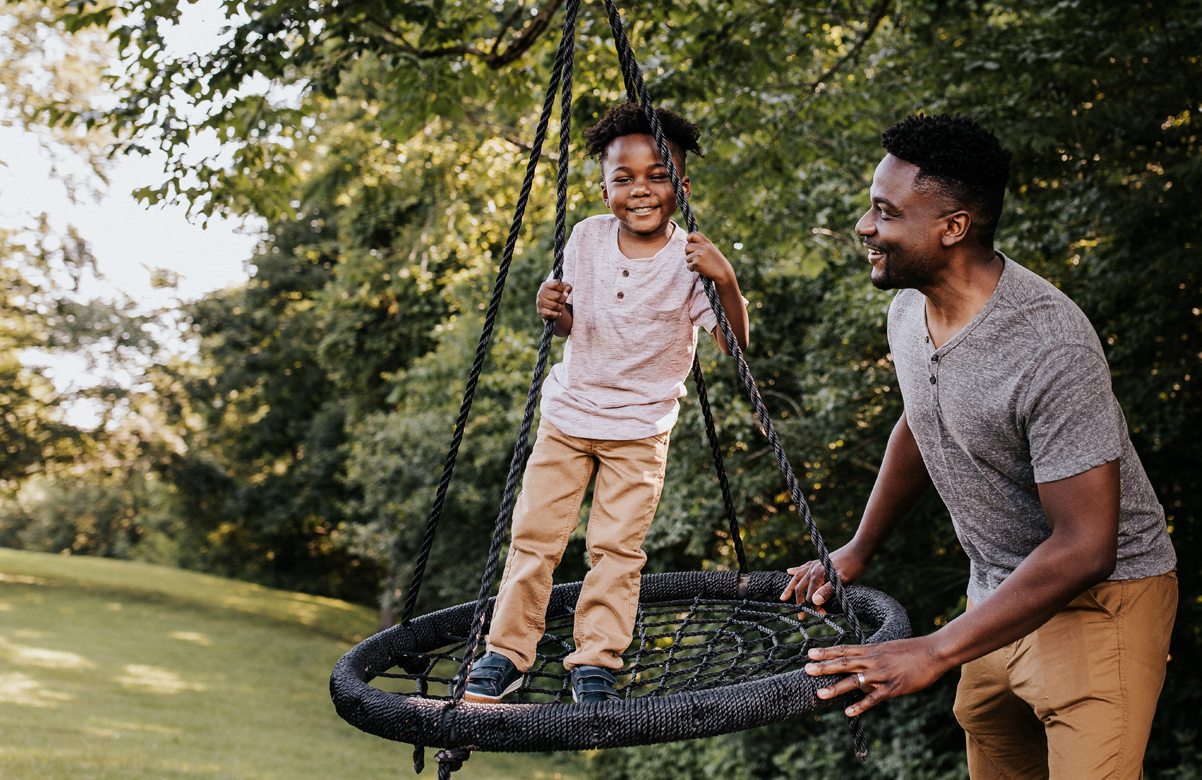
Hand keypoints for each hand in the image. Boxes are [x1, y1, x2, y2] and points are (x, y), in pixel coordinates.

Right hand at [537, 280, 571, 320]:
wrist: (549, 306)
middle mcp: (540, 293)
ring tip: (559, 306)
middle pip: (558, 296)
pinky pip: (551, 314)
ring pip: (555, 306)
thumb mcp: (563, 288)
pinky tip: (558, 313)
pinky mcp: (540, 311)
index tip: (561, 291)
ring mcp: (539, 302)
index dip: (562, 288)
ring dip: (561, 308)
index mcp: (545, 285)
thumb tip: (565, 293)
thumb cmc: (557, 294)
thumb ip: (567, 287)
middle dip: (563, 300)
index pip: (557, 283)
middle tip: (561, 301)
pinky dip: (557, 314)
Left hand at [684, 232, 734, 283]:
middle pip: (687, 247)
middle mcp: (702, 247)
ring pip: (687, 258)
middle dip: (688, 253)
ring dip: (692, 262)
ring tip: (702, 264)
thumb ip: (702, 246)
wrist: (723, 273)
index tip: (689, 242)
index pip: (693, 234)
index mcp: (706, 242)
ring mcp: (698, 255)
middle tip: (695, 257)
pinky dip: (693, 269)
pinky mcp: (696, 264)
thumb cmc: (717, 262)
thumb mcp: (711, 250)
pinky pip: (688, 266)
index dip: (689, 238)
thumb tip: (689, 244)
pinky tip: (701, 269)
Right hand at [779, 545, 867, 612]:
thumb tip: (814, 601)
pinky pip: (803, 567)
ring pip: (797, 578)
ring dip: (789, 588)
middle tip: (801, 617)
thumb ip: (827, 591)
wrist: (859, 550)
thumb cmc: (853, 566)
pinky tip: (789, 572)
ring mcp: (814, 565)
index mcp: (817, 576)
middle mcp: (812, 570)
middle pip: (800, 588)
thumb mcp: (843, 581)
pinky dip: (795, 571)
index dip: (815, 607)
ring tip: (783, 597)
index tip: (823, 614)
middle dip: (800, 603)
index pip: (810, 596)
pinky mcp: (818, 561)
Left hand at [803, 635, 950, 716]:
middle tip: (806, 669)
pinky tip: (848, 711)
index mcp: (871, 649)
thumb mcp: (887, 649)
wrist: (933, 652)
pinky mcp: (893, 687)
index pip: (844, 649)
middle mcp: (873, 660)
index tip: (809, 653)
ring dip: (836, 687)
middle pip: (844, 663)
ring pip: (854, 681)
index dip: (826, 652)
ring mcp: (882, 674)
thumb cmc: (911, 651)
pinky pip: (873, 698)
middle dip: (824, 667)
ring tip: (819, 693)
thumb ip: (872, 658)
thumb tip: (859, 671)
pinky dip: (860, 705)